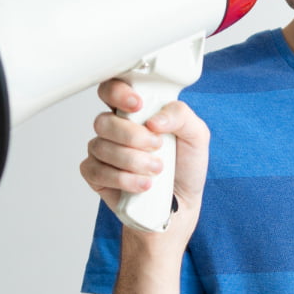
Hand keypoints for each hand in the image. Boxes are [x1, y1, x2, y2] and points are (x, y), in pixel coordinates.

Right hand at [79, 78, 210, 235]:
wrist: (181, 204)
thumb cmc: (185, 166)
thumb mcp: (196, 136)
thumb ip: (180, 116)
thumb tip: (154, 119)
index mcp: (136, 111)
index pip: (112, 89)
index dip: (118, 92)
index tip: (137, 105)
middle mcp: (115, 128)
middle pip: (103, 120)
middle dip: (131, 135)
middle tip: (157, 146)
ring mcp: (103, 151)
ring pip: (100, 146)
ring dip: (132, 160)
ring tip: (157, 170)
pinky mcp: (96, 175)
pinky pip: (96, 170)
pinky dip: (122, 179)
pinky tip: (143, 185)